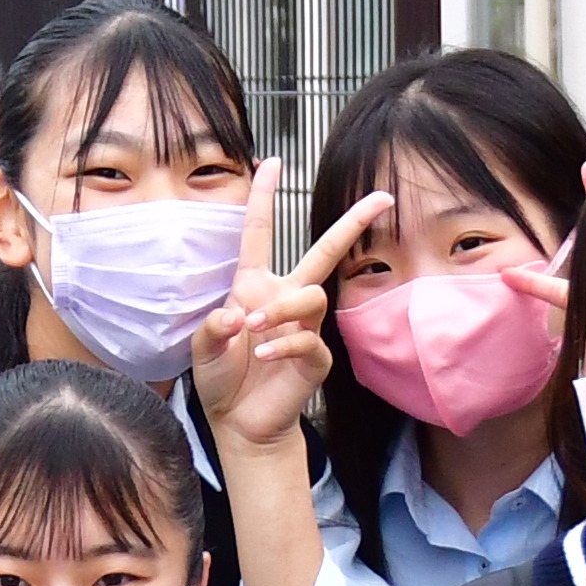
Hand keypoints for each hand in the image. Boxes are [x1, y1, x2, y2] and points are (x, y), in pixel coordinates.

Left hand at [197, 167, 363, 455]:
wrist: (238, 424)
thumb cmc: (222, 379)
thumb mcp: (203, 350)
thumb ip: (212, 328)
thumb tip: (238, 316)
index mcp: (254, 287)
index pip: (260, 234)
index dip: (264, 197)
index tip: (272, 161)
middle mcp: (284, 299)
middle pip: (325, 251)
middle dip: (353, 223)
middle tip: (382, 199)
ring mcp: (304, 327)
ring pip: (313, 295)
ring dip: (284, 309)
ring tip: (255, 331)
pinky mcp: (315, 358)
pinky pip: (309, 339)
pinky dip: (285, 343)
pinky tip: (265, 354)